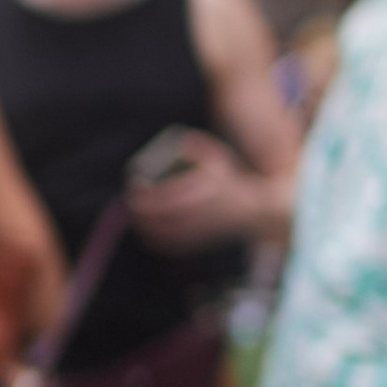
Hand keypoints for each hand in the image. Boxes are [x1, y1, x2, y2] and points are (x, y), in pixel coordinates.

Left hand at [127, 132, 263, 251]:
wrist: (255, 212)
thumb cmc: (232, 181)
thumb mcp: (219, 158)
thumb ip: (197, 147)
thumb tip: (179, 140)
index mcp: (202, 190)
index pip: (164, 195)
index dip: (144, 193)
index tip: (133, 186)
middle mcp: (199, 212)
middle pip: (158, 216)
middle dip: (139, 210)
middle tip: (131, 201)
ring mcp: (199, 229)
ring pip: (161, 234)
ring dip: (144, 226)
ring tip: (136, 216)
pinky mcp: (198, 242)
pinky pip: (170, 247)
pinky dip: (154, 241)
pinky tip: (147, 231)